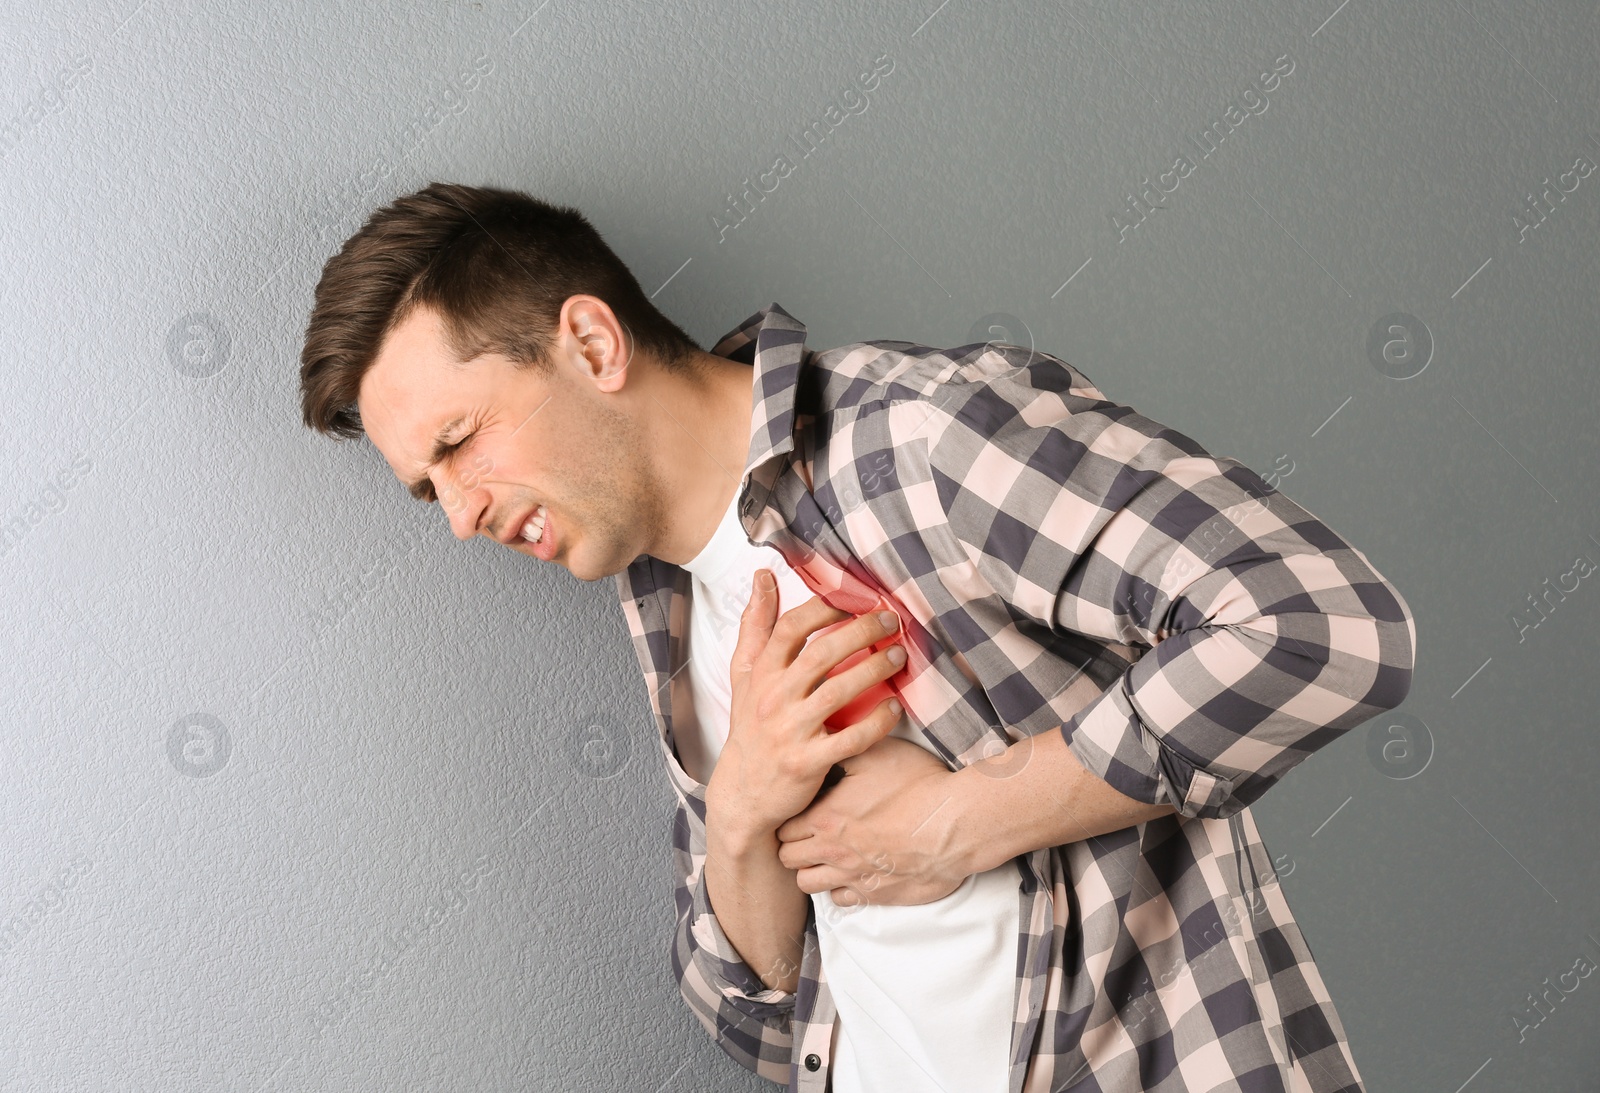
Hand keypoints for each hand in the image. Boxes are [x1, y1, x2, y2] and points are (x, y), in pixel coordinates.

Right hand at [705, 568, 906, 838]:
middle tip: (890, 619)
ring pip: (838, 692)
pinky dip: (875, 722)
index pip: (792, 629)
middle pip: (821, 654)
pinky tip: (895, 707)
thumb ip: (755, 625)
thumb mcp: (745, 674)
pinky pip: (849, 739)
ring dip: (873, 669)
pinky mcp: (807, 763)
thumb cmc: (750, 725)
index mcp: (762, 674)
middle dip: (860, 631)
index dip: (825, 608)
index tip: (856, 597)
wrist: (742, 792)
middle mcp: (774, 699)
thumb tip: (762, 575)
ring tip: (898, 654)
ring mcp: (790, 732)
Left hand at [775, 736, 968, 905]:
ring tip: (825, 856)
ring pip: (806, 883)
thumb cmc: (917, 786)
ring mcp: (853, 876)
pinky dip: (839, 888)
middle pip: (787, 858)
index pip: (782, 828)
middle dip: (793, 845)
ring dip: (810, 869)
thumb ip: (843, 750)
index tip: (801, 812)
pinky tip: (852, 871)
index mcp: (826, 818)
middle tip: (809, 834)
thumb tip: (826, 743)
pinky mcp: (876, 894)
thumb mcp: (876, 755)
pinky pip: (839, 899)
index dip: (789, 819)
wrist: (956, 825)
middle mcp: (832, 851)